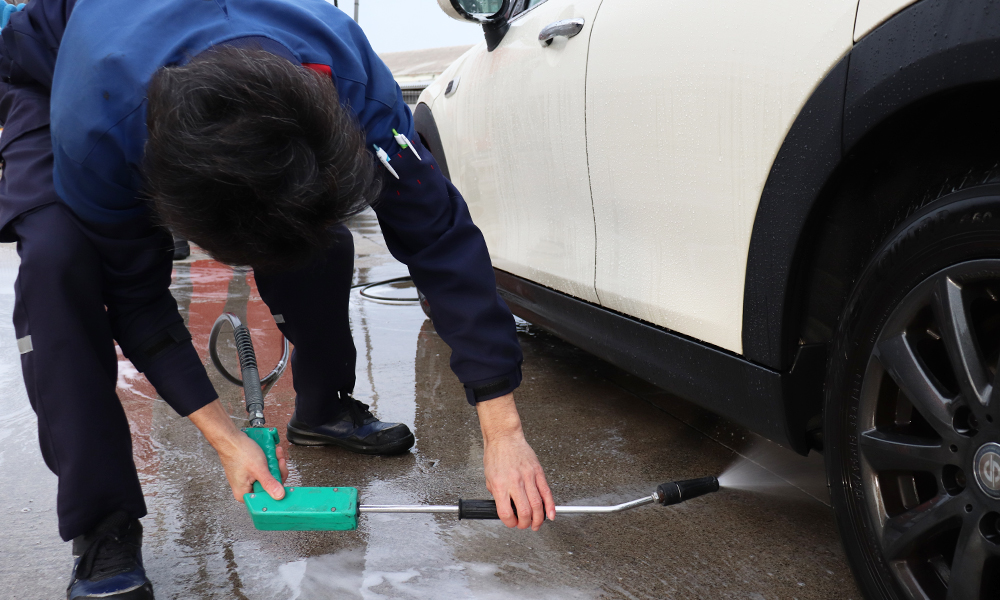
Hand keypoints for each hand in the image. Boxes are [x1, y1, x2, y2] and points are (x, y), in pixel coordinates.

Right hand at [216, 430, 288, 501]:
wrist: (231, 437)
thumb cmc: (239, 452)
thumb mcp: (258, 469)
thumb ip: (269, 483)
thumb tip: (279, 496)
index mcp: (244, 494)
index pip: (266, 497)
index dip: (277, 486)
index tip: (282, 475)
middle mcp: (245, 489)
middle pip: (269, 485)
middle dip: (277, 470)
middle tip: (279, 460)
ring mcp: (248, 479)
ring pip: (269, 475)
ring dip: (275, 463)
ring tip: (276, 453)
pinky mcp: (251, 471)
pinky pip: (265, 469)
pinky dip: (270, 460)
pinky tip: (272, 453)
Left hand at [477, 393, 554, 530]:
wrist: (504, 437)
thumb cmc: (496, 455)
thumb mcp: (489, 478)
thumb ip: (497, 494)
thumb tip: (506, 509)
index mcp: (500, 485)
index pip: (506, 513)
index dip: (509, 523)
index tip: (511, 523)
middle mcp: (515, 482)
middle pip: (525, 512)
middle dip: (525, 524)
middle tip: (524, 525)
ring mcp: (528, 477)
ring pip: (537, 505)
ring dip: (538, 519)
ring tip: (536, 524)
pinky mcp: (538, 472)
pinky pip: (546, 492)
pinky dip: (550, 506)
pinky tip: (550, 515)